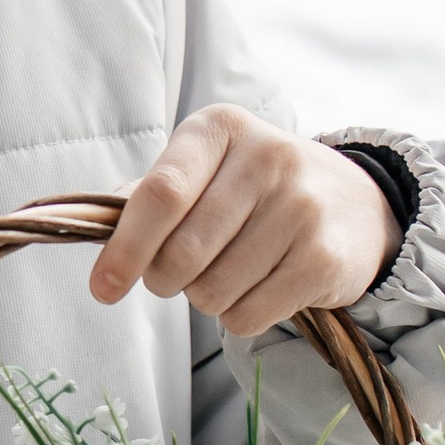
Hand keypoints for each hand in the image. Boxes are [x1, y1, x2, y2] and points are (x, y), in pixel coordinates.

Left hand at [89, 108, 399, 340]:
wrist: (354, 204)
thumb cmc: (255, 189)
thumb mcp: (206, 169)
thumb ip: (150, 193)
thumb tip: (89, 227)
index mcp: (221, 128)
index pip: (161, 194)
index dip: (125, 247)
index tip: (103, 288)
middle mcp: (267, 158)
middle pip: (181, 253)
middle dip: (163, 280)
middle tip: (175, 275)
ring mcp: (301, 208)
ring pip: (212, 292)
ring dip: (205, 298)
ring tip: (228, 273)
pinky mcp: (323, 258)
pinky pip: (248, 316)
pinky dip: (239, 316)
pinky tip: (259, 287)